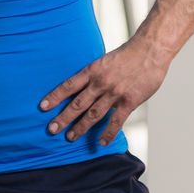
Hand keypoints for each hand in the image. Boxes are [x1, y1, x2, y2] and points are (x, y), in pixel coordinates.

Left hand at [40, 44, 167, 145]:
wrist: (150, 50)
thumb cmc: (129, 54)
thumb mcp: (106, 60)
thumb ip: (96, 75)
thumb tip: (84, 87)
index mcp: (93, 70)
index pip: (69, 85)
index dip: (55, 96)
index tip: (43, 107)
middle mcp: (100, 82)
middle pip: (77, 103)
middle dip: (63, 117)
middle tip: (51, 129)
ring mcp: (114, 93)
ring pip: (93, 114)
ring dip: (80, 127)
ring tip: (70, 137)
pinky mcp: (129, 101)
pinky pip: (116, 121)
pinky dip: (107, 134)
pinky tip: (100, 142)